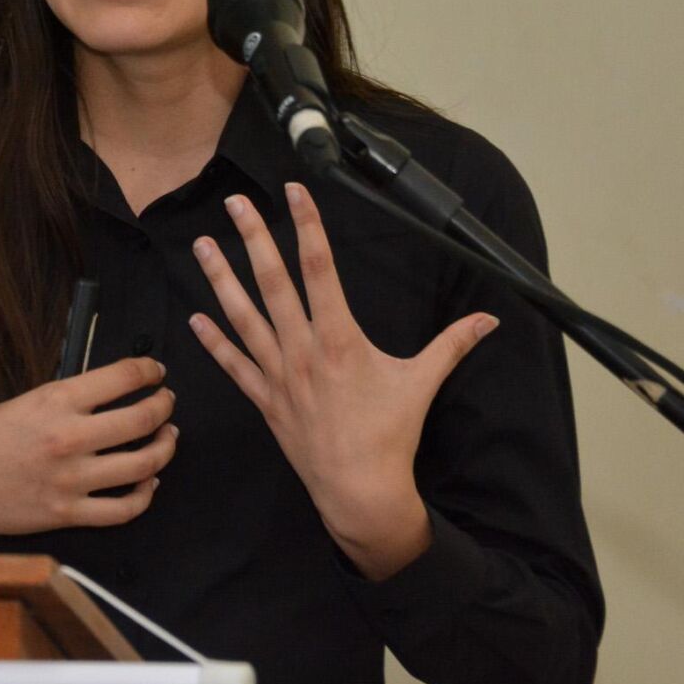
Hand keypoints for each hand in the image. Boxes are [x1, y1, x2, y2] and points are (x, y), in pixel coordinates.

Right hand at [0, 356, 177, 550]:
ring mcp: (72, 479)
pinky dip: (145, 495)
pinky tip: (149, 483)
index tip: (156, 372)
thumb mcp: (22, 402)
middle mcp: (69, 438)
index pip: (122, 377)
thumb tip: (106, 396)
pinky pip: (124, 509)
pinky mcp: (69, 513)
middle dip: (164, 407)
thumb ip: (65, 401)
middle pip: (142, 419)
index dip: (148, 371)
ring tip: (167, 439)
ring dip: (164, 449)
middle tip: (166, 403)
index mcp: (55, 402)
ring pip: (143, 465)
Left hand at [188, 181, 499, 579]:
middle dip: (253, 239)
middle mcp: (303, 350)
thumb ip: (452, 345)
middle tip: (235, 203)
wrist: (360, 490)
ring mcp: (278, 374)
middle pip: (273, 283)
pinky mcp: (264, 398)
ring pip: (243, 316)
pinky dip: (213, 341)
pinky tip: (194, 317)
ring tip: (202, 245)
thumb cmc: (391, 435)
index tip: (296, 193)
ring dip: (220, 279)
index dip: (308, 227)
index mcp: (340, 340)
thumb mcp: (422, 383)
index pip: (321, 270)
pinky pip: (233, 364)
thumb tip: (490, 320)